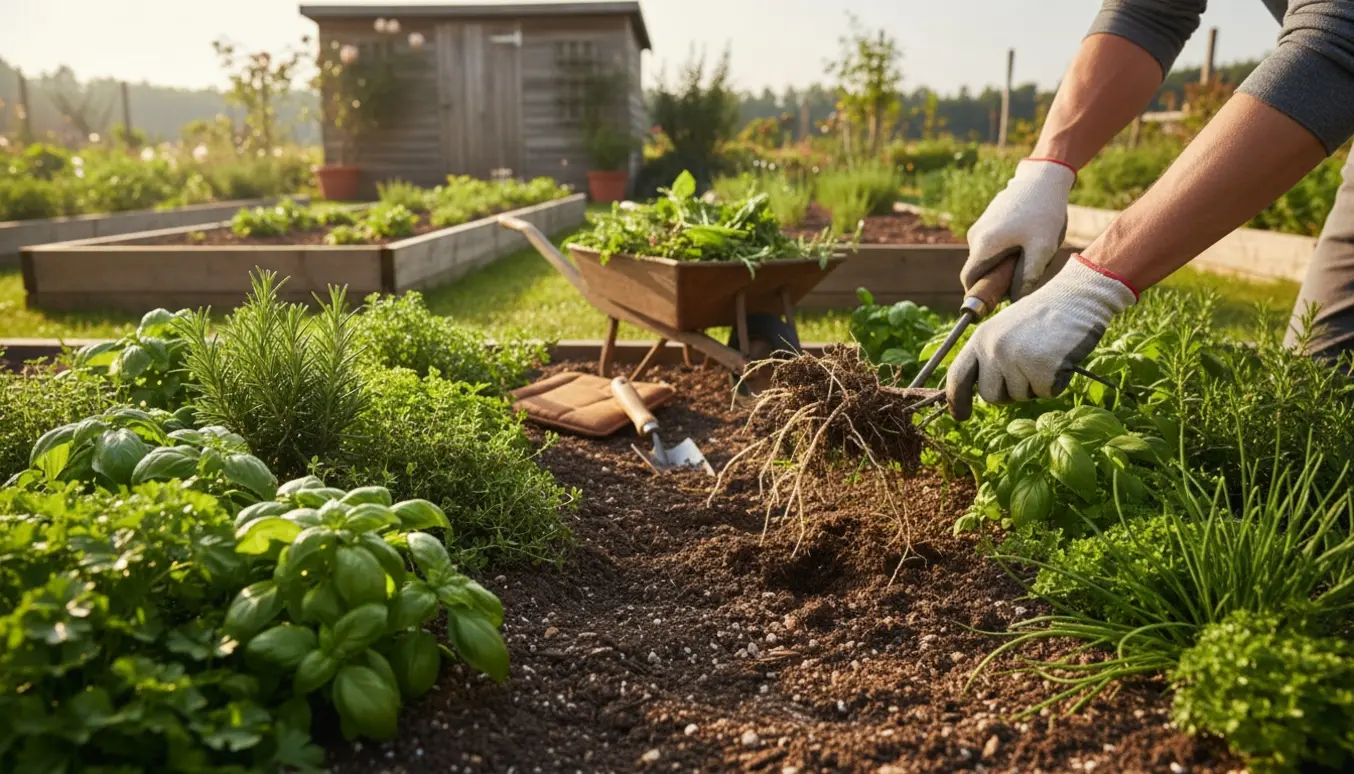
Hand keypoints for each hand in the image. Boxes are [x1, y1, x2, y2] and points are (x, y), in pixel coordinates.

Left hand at [946, 256, 1137, 420]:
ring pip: (1020, 396)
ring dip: (1036, 384)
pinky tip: (1061, 358)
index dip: (957, 399)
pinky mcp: (1042, 369)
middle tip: (1029, 368)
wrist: (1077, 297)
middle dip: (1009, 391)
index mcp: (981, 338)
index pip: (958, 376)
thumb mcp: (1005, 329)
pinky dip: (1056, 382)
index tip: (961, 416)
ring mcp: (1016, 359)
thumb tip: (982, 391)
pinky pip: (1046, 393)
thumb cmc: (1043, 316)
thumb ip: (990, 355)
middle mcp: (993, 349)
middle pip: (991, 395)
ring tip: (1046, 354)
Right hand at [961, 158, 1075, 300]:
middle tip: (1027, 270)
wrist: (1043, 176)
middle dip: (1000, 276)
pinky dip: (1009, 248)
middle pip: (980, 269)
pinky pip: (994, 243)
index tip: (998, 300)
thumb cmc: (1043, 212)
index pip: (969, 280)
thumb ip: (1027, 277)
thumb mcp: (1041, 248)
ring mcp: (980, 226)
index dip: (980, 294)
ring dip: (1006, 261)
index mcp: (983, 245)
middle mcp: (975, 236)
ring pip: (988, 256)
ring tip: (1032, 249)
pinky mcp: (989, 219)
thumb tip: (1015, 300)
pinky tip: (1030, 236)